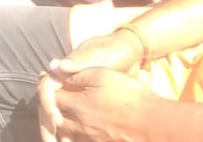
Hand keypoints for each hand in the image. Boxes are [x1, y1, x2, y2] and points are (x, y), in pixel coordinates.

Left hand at [39, 66, 158, 141]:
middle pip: (54, 118)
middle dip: (51, 108)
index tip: (51, 80)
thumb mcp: (103, 75)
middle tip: (53, 100)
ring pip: (66, 135)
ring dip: (62, 125)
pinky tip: (80, 130)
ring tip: (63, 117)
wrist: (154, 124)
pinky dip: (74, 137)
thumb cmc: (130, 96)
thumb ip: (76, 73)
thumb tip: (54, 67)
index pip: (50, 96)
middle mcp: (79, 125)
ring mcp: (89, 139)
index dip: (48, 87)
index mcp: (77, 105)